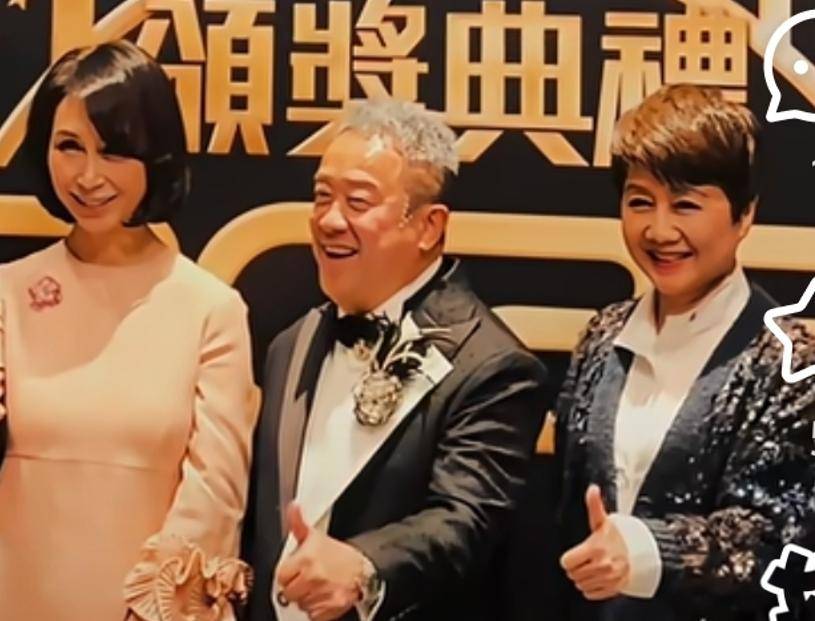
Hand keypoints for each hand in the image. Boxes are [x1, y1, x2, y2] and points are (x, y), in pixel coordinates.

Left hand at [276, 503, 364, 620]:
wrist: (363, 568)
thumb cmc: (337, 554)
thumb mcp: (315, 536)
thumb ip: (298, 523)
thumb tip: (293, 506)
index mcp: (307, 558)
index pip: (281, 576)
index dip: (289, 574)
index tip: (298, 570)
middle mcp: (314, 577)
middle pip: (289, 593)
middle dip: (296, 587)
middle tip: (308, 579)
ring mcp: (323, 594)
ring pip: (300, 605)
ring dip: (307, 598)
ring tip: (318, 586)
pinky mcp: (331, 607)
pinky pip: (312, 615)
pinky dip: (317, 610)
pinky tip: (324, 597)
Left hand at [560, 484, 629, 600]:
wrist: (640, 553)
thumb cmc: (618, 537)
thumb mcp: (603, 521)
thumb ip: (594, 505)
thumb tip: (592, 489)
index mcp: (595, 549)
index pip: (567, 562)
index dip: (569, 558)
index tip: (576, 554)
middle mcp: (601, 565)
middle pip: (573, 574)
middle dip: (576, 567)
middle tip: (585, 559)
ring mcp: (607, 579)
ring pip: (580, 585)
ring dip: (583, 577)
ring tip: (591, 567)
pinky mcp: (612, 589)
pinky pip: (590, 594)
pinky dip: (591, 588)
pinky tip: (597, 577)